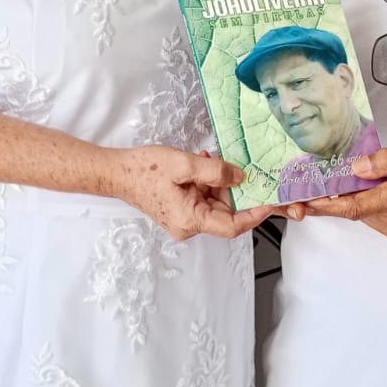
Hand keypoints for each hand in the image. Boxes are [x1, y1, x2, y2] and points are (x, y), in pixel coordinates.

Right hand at [116, 145, 272, 241]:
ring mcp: (185, 220)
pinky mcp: (182, 211)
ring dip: (220, 183)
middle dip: (236, 190)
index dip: (255, 214)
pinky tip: (202, 165)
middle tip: (244, 168)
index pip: (232, 226)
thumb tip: (239, 176)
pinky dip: (209, 183)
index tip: (270, 201)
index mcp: (190, 220)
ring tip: (210, 160)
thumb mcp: (182, 163)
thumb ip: (214, 171)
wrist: (117, 173)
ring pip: (216, 204)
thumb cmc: (143, 170)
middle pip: (226, 213)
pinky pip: (205, 199)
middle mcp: (188, 226)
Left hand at [299, 144, 386, 241]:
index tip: (301, 200)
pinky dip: (367, 203)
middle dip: (334, 195)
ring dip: (353, 198)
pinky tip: (374, 188)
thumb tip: (356, 167)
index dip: (322, 204)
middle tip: (314, 180)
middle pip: (352, 208)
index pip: (351, 206)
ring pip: (362, 213)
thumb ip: (385, 161)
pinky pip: (374, 217)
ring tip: (353, 178)